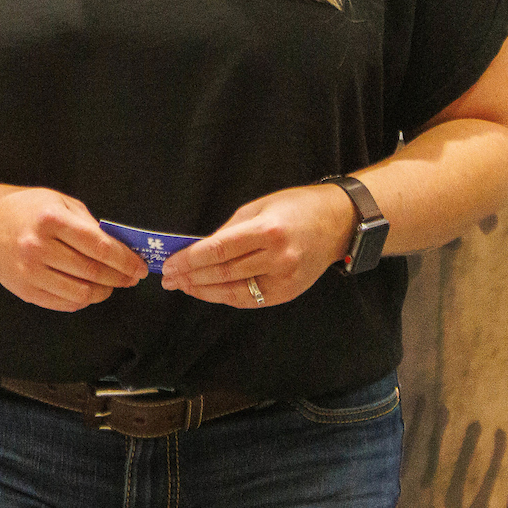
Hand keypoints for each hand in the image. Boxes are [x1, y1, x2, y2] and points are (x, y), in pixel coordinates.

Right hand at [0, 184, 147, 310]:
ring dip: (103, 292)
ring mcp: (29, 272)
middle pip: (93, 272)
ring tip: (111, 285)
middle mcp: (38, 247)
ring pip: (81, 294)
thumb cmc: (27, 208)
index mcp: (51, 220)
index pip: (99, 247)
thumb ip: (89, 224)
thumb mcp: (60, 202)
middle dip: (120, 278)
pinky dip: (83, 300)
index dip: (125, 261)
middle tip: (132, 278)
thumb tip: (120, 248)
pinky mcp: (24, 290)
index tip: (140, 267)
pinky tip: (89, 290)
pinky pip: (63, 303)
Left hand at [160, 183, 356, 307]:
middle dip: (191, 278)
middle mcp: (278, 258)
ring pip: (234, 292)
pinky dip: (226, 296)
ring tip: (183, 286)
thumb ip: (229, 230)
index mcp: (267, 231)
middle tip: (169, 279)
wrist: (338, 223)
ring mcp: (285, 279)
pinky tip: (208, 291)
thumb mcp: (258, 208)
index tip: (170, 264)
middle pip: (224, 273)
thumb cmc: (296, 208)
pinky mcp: (288, 293)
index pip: (219, 250)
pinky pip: (250, 299)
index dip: (190, 260)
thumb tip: (199, 249)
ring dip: (204, 291)